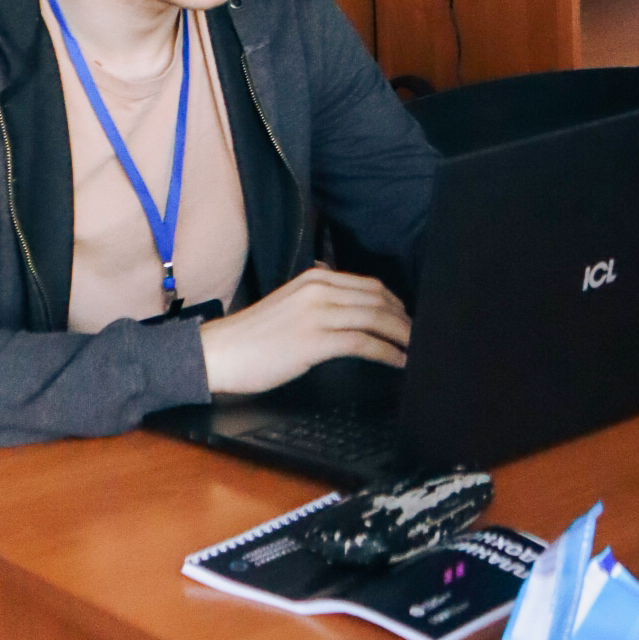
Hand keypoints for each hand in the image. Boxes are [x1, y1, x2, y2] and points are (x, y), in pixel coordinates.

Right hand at [198, 264, 410, 396]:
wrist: (218, 353)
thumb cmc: (251, 336)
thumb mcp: (289, 303)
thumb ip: (318, 298)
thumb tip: (349, 306)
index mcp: (315, 276)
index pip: (370, 285)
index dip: (395, 302)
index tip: (408, 318)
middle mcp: (319, 288)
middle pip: (379, 299)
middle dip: (405, 318)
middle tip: (420, 336)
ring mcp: (317, 313)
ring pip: (376, 318)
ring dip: (402, 336)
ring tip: (416, 349)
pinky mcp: (314, 341)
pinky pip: (363, 343)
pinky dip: (387, 353)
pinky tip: (398, 362)